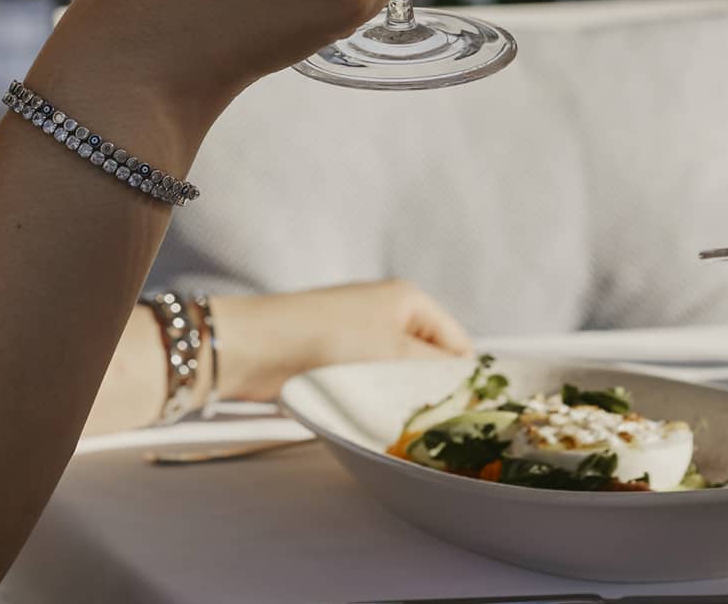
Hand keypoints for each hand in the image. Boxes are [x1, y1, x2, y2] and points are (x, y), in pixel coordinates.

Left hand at [213, 280, 473, 403]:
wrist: (258, 347)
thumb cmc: (328, 339)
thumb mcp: (393, 351)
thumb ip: (436, 369)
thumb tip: (469, 385)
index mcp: (410, 300)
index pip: (459, 346)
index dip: (463, 381)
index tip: (465, 418)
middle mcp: (390, 314)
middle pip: (430, 363)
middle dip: (431, 393)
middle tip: (434, 427)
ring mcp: (364, 337)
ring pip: (401, 379)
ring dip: (401, 402)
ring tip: (401, 426)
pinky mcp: (340, 360)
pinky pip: (373, 385)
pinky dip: (376, 403)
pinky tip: (374, 421)